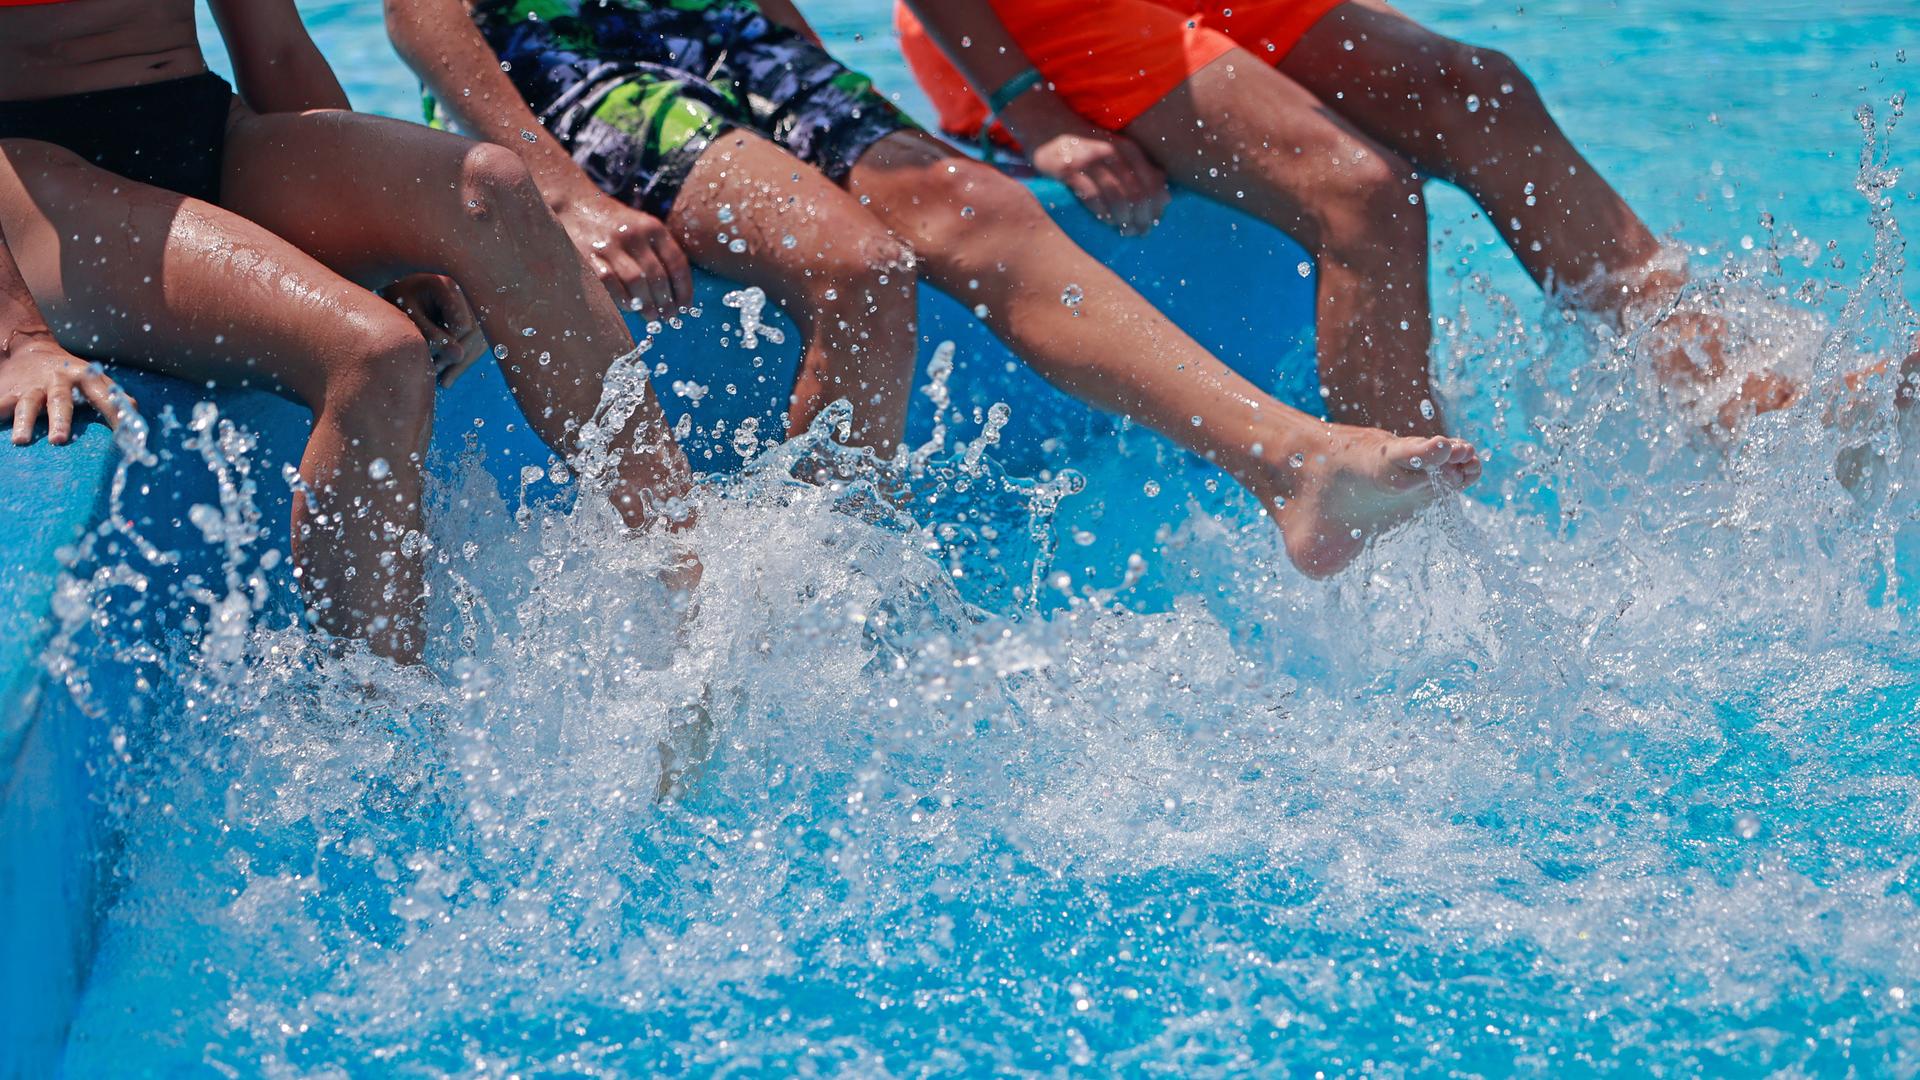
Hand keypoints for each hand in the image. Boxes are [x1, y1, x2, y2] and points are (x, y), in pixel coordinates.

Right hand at [0, 330, 132, 444]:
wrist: (30, 351)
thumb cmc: (72, 376)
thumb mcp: (95, 381)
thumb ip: (115, 398)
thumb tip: (135, 419)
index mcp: (85, 378)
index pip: (104, 397)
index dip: (113, 414)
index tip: (123, 435)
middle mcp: (57, 381)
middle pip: (60, 401)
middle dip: (60, 420)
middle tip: (60, 441)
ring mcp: (31, 387)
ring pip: (27, 405)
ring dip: (24, 422)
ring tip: (21, 441)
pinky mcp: (7, 392)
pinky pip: (0, 405)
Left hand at [382, 273, 486, 387]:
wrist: (403, 285)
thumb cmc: (401, 297)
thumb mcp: (409, 313)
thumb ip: (431, 334)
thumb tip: (459, 356)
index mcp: (450, 286)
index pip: (462, 326)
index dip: (447, 345)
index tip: (428, 356)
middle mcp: (469, 292)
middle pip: (475, 334)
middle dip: (457, 357)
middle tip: (434, 372)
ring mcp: (476, 304)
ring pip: (480, 340)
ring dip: (462, 362)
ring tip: (441, 379)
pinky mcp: (477, 318)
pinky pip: (478, 343)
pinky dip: (464, 360)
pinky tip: (448, 376)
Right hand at [553, 193, 692, 318]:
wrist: (575, 204)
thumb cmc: (616, 224)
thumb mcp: (643, 228)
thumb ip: (659, 253)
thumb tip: (676, 293)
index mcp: (652, 227)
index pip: (676, 263)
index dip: (684, 289)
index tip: (685, 307)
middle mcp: (633, 234)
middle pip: (657, 276)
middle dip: (666, 302)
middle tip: (668, 317)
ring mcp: (610, 245)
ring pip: (636, 282)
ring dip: (646, 304)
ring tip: (651, 317)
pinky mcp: (588, 255)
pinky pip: (610, 283)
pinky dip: (622, 299)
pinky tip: (629, 307)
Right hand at [1009, 99, 1168, 236]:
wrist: (1047, 127)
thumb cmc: (1086, 146)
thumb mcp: (1118, 152)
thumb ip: (1142, 171)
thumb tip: (1167, 197)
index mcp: (1128, 149)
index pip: (1152, 183)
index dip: (1156, 207)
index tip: (1154, 222)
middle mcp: (1112, 153)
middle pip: (1137, 193)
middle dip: (1141, 217)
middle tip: (1140, 233)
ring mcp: (1090, 161)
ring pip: (1117, 197)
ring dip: (1124, 219)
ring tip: (1124, 230)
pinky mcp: (1069, 170)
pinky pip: (1092, 197)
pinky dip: (1102, 213)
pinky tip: (1105, 221)